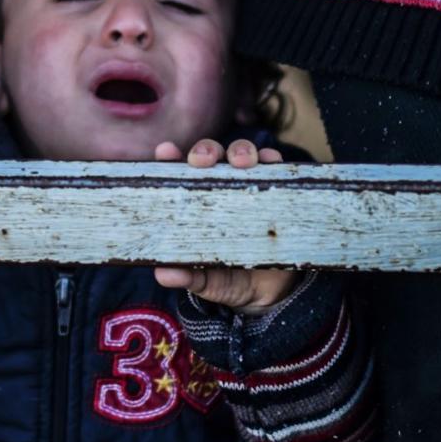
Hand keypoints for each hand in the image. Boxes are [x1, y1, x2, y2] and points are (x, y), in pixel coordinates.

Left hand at [151, 138, 302, 312]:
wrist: (271, 291)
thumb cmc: (229, 278)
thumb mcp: (207, 281)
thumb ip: (188, 277)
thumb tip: (164, 273)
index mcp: (194, 204)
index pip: (177, 173)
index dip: (169, 158)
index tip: (165, 151)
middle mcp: (219, 188)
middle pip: (210, 156)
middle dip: (205, 150)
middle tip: (203, 160)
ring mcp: (248, 186)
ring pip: (243, 154)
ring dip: (240, 150)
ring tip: (241, 162)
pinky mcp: (276, 190)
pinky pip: (275, 168)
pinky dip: (272, 161)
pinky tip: (270, 163)